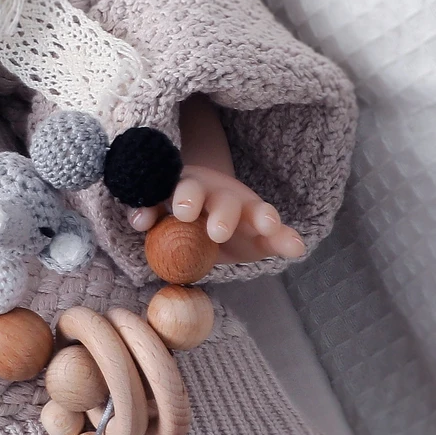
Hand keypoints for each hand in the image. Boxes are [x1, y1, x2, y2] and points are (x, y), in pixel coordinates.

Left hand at [127, 165, 305, 263]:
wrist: (204, 217)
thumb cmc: (176, 217)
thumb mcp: (159, 214)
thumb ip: (149, 215)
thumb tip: (140, 219)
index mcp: (190, 189)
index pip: (187, 188)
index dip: (186, 197)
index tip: (182, 212)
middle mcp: (220, 195)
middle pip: (222, 199)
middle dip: (221, 213)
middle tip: (217, 231)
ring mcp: (245, 210)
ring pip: (254, 210)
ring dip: (261, 216)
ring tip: (267, 225)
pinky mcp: (263, 229)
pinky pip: (277, 233)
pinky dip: (287, 238)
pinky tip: (296, 247)